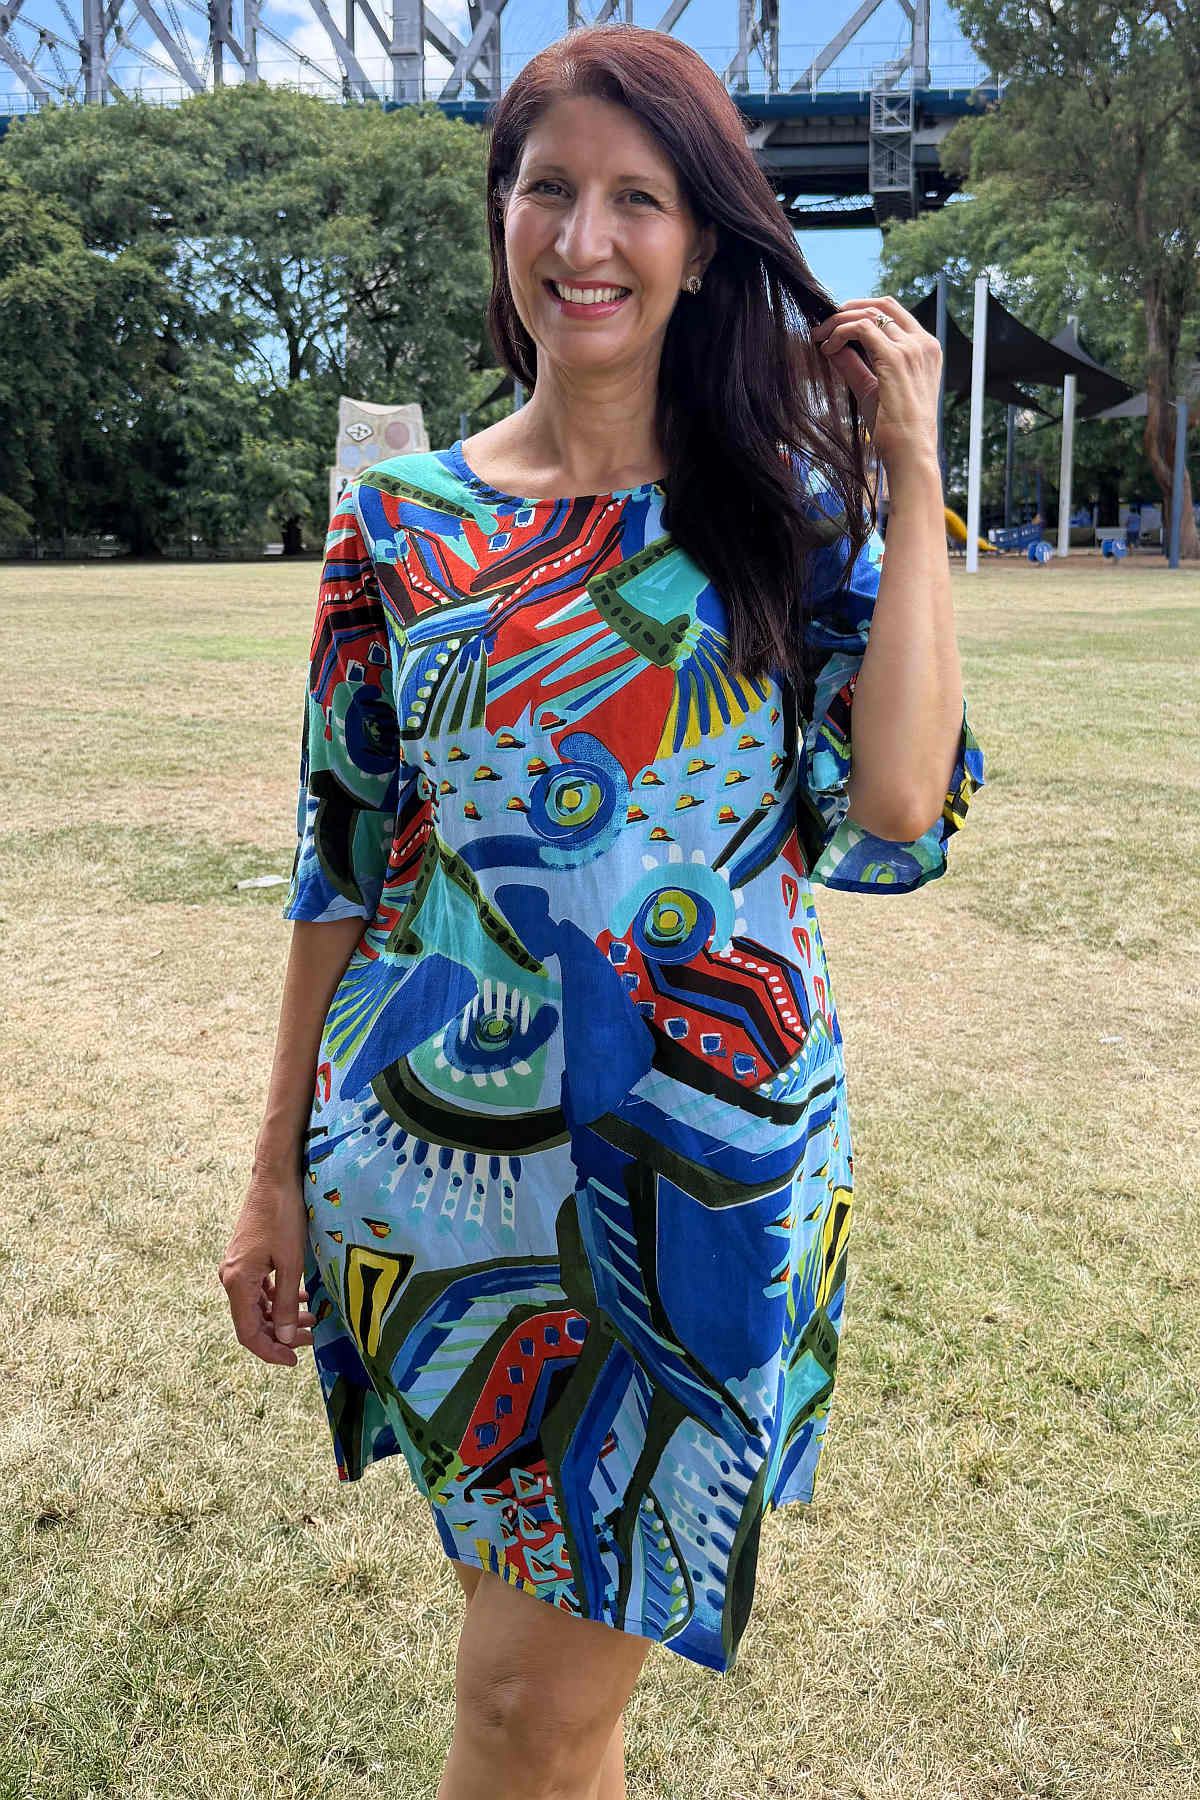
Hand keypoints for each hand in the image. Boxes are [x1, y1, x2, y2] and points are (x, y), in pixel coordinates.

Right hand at [218, 1166, 316, 1366]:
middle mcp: (231, 1277)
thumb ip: (285, 1303)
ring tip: (312, 1319)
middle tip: (310, 1338)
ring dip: (282, 1316)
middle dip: (280, 1334)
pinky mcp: (246, 1258)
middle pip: (252, 1321)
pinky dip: (279, 1297)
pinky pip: (260, 1288)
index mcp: (237, 1282)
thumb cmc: (285, 1215)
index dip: (270, 1351)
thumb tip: (283, 1338)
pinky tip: (302, 1297)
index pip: (248, 1333)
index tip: (294, 1360)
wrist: (274, 1177)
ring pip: (257, 1305)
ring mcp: (237, 1267)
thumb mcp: (291, 1263)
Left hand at [811, 296, 941, 476]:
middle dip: (848, 309)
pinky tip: (827, 348)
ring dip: (838, 322)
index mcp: (925, 348)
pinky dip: (840, 332)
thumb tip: (831, 348)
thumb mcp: (872, 389)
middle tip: (824, 325)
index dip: (862, 310)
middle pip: (881, 305)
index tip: (839, 323)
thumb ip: (854, 365)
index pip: (893, 312)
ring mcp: (911, 348)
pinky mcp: (895, 358)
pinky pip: (861, 328)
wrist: (910, 453)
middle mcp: (922, 343)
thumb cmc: (895, 430)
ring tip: (819, 337)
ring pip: (868, 314)